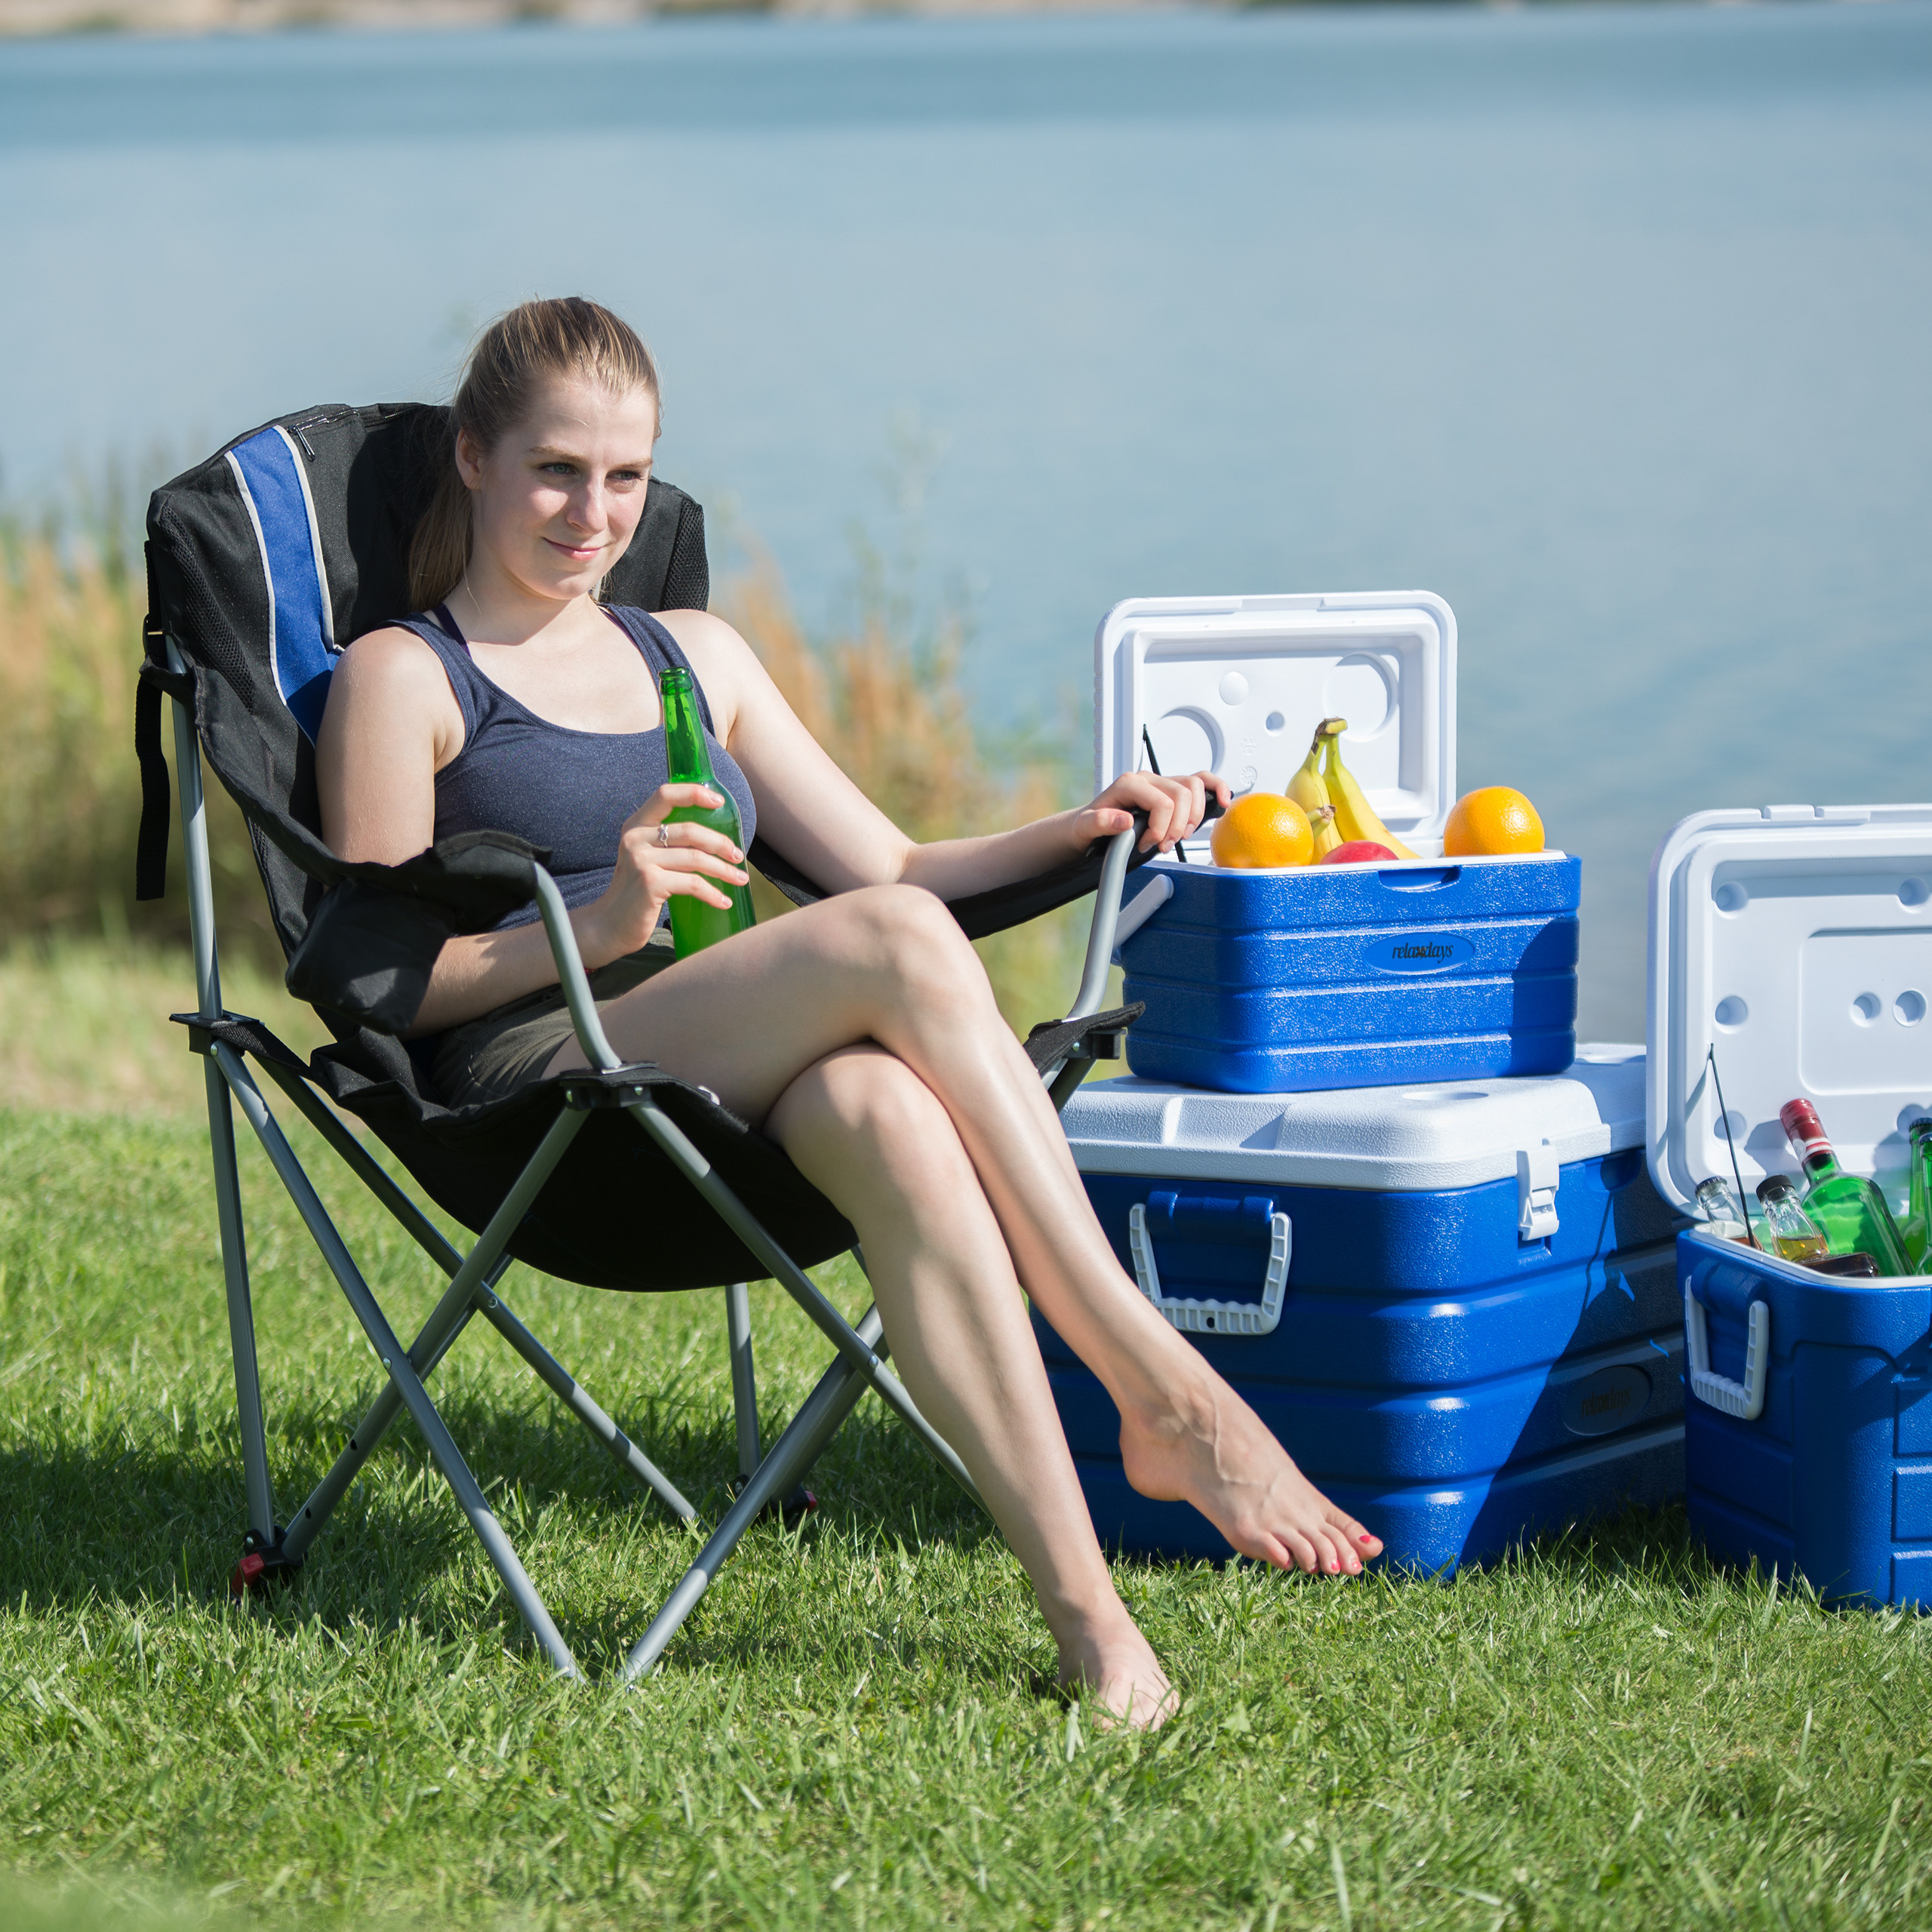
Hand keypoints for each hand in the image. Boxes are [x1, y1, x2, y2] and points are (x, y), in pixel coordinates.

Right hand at [575, 783, 749, 966]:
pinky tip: (724, 901)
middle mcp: (635, 838)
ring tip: (740, 879)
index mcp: (635, 826)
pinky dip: (713, 893)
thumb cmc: (635, 892)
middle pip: (690, 831)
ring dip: (724, 870)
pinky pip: (693, 884)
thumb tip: (713, 839)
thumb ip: (665, 843)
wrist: (610, 925)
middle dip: (721, 844)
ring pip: (696, 858)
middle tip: (739, 856)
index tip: (719, 801)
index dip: (693, 793)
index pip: (665, 795)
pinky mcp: (650, 883)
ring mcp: (641, 860)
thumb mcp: (644, 858)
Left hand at [1069, 770, 1228, 856]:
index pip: (1162, 802)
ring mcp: (1162, 783)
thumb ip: (1099, 823)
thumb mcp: (1084, 827)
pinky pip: (1202, 781)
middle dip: (1177, 826)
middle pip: (1182, 794)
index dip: (1161, 828)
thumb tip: (1124, 820)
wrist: (1090, 826)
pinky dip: (1216, 788)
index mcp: (1129, 783)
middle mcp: (1148, 779)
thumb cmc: (1089, 825)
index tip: (1149, 844)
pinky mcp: (1173, 790)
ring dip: (1194, 816)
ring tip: (1179, 836)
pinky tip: (1222, 801)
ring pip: (1195, 786)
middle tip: (1163, 846)